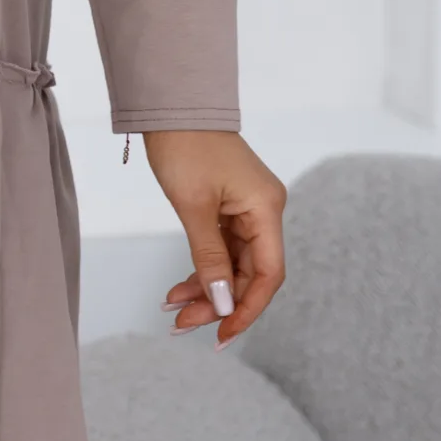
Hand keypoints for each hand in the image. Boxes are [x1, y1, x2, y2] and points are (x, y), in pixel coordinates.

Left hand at [145, 128, 286, 345]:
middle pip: (249, 274)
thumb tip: (222, 303)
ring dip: (206, 289)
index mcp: (266, 210)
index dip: (247, 309)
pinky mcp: (230, 208)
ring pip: (232, 265)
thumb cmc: (184, 147)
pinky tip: (178, 289)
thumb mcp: (194, 207)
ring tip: (173, 311)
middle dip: (218, 302)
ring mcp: (248, 210)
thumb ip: (209, 257)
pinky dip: (202, 269)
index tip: (222, 334)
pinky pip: (221, 250)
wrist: (172, 107)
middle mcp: (264, 212)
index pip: (268, 274)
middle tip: (183, 325)